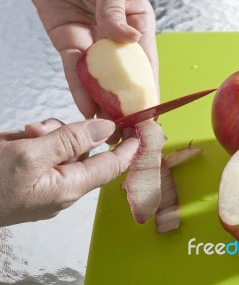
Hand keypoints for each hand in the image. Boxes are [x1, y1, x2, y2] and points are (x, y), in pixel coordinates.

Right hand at [0, 118, 138, 226]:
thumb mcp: (29, 155)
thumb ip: (71, 140)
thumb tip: (104, 128)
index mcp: (70, 187)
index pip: (114, 165)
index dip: (130, 146)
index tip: (143, 128)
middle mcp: (64, 187)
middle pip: (87, 152)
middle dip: (71, 133)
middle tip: (40, 129)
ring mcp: (47, 184)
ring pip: (65, 149)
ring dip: (49, 135)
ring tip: (23, 134)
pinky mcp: (32, 178)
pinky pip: (47, 153)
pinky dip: (36, 141)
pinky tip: (18, 139)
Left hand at [25, 0, 157, 118]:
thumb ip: (117, 11)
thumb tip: (127, 39)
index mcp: (138, 24)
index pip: (146, 64)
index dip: (148, 90)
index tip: (149, 114)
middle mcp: (117, 38)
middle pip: (124, 77)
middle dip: (127, 104)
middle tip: (128, 129)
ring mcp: (93, 42)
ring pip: (100, 79)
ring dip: (103, 103)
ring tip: (107, 128)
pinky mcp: (68, 43)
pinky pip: (75, 69)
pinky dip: (79, 88)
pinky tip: (86, 107)